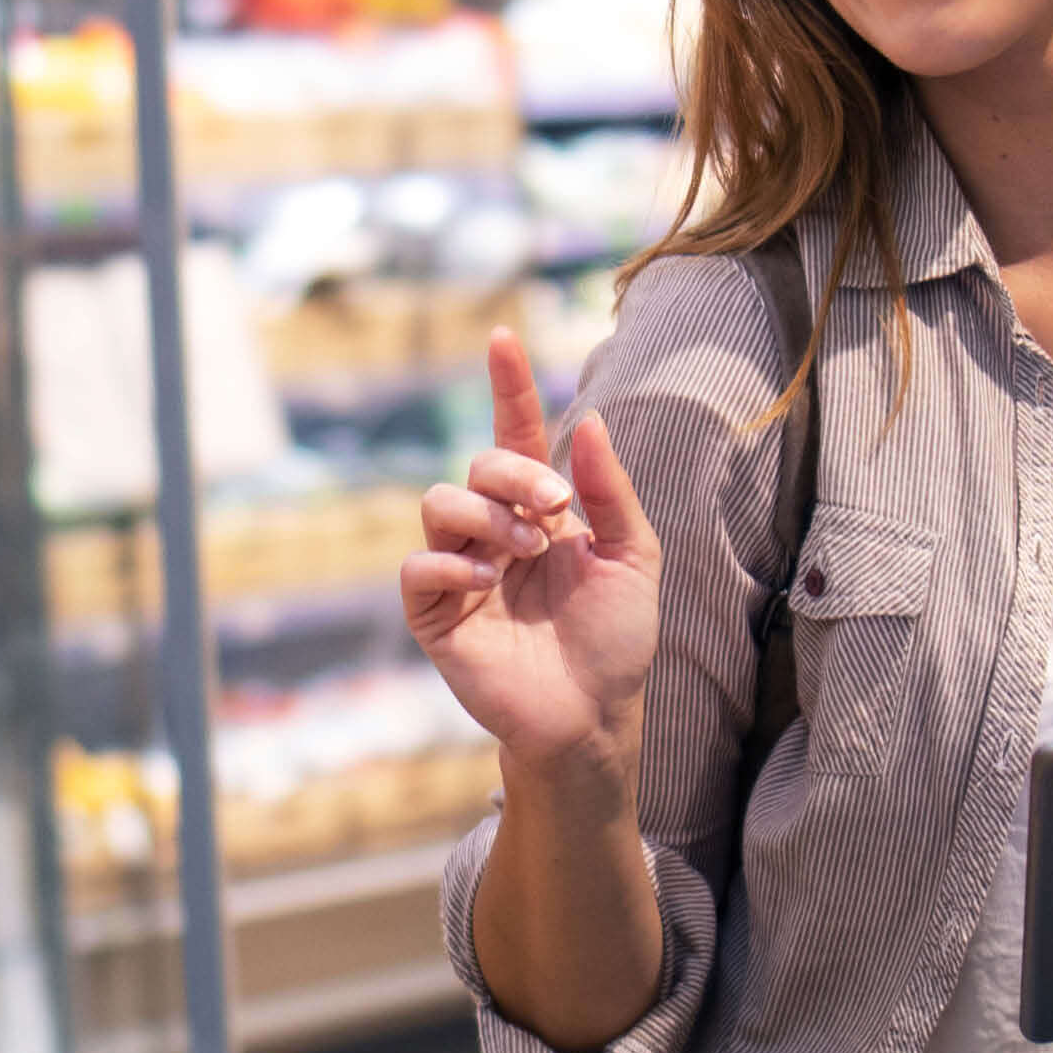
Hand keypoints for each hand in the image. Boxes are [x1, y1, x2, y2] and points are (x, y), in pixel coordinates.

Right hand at [402, 324, 658, 766]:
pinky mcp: (435, 613)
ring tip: (524, 553)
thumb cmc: (616, 642)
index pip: (517, 436)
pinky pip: (418, 563)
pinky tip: (486, 583)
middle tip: (553, 514)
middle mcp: (495, 533)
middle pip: (477, 465)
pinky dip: (449, 562)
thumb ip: (608, 491)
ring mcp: (461, 570)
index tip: (503, 337)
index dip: (509, 387)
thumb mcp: (634, 558)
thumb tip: (587, 420)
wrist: (592, 716)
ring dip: (485, 516)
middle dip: (514, 476)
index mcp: (541, 513)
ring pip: (439, 502)